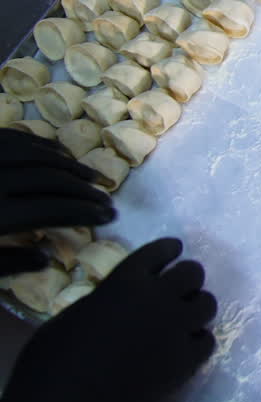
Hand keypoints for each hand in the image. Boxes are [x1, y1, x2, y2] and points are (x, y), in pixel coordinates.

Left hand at [0, 129, 113, 276]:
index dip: (83, 212)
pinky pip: (15, 137)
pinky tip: (59, 153)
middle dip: (84, 190)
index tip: (109, 216)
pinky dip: (42, 145)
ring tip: (91, 177)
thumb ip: (6, 264)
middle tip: (106, 199)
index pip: (50, 209)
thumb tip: (45, 259)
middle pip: (51, 180)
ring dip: (70, 166)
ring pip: (38, 155)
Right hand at [0, 239, 216, 401]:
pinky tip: (185, 348)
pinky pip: (208, 341)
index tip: (174, 250)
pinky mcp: (185, 360)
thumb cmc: (52, 361)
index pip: (160, 251)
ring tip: (183, 319)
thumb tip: (118, 302)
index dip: (169, 250)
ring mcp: (175, 328)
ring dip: (195, 309)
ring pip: (207, 304)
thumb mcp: (76, 314)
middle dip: (187, 279)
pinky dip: (198, 342)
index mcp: (125, 281)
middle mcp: (157, 297)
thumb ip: (107, 299)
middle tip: (179, 291)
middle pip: (192, 272)